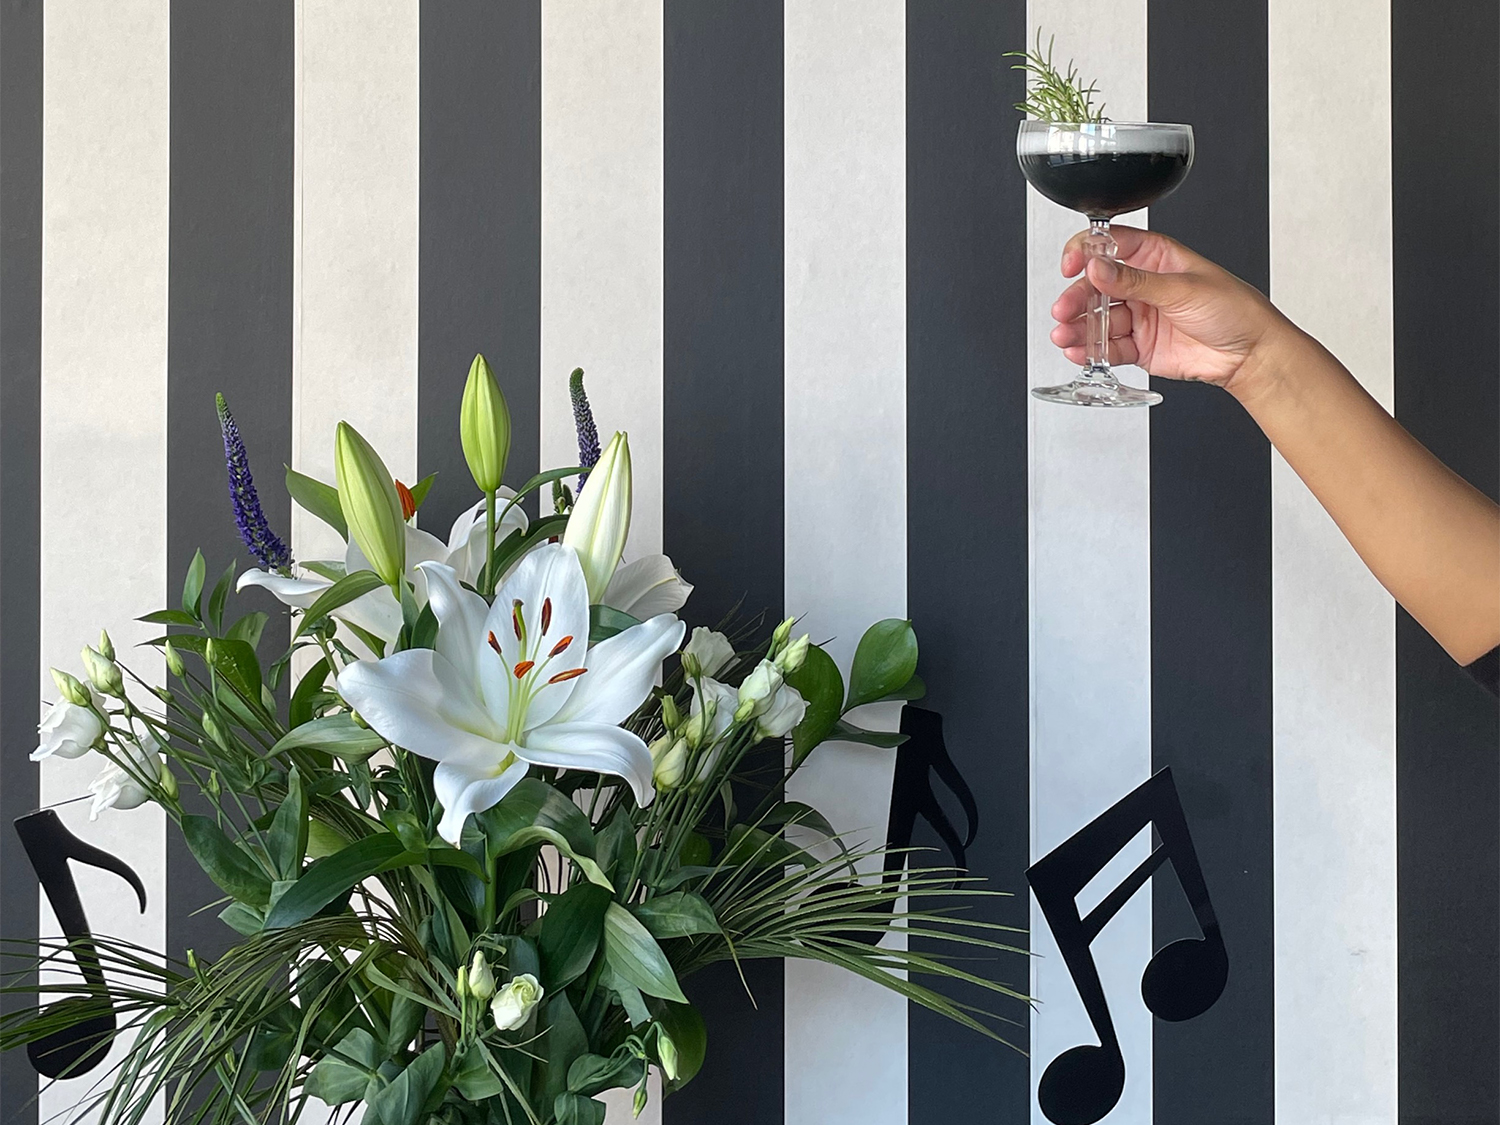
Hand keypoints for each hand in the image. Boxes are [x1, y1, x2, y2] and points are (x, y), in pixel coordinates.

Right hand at [1049, 226, 1290, 394]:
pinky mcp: (1139, 346)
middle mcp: (1143, 285)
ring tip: (1066, 336)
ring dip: (1079, 328)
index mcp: (1155, 256)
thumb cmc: (1233, 309)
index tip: (1072, 264)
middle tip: (1065, 310)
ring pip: (1098, 320)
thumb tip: (1098, 267)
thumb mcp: (1182, 288)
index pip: (1110, 246)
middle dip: (1077, 298)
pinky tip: (1080, 352)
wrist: (1249, 354)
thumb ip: (1135, 280)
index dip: (1086, 252)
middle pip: (1096, 286)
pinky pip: (1108, 348)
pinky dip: (1091, 351)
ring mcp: (1139, 316)